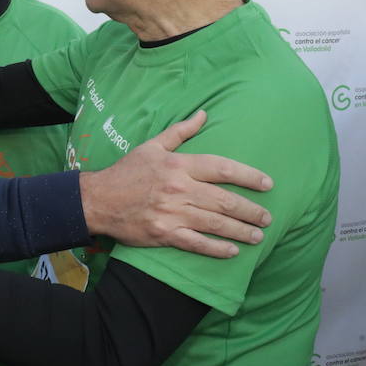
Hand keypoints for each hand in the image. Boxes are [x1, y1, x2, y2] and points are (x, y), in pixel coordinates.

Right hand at [79, 110, 272, 258]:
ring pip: (215, 223)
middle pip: (224, 200)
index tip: (267, 184)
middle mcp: (178, 189)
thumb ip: (181, 131)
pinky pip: (196, 244)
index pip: (222, 168)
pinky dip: (216, 249)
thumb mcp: (152, 145)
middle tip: (267, 218)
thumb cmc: (127, 171)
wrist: (98, 200)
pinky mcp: (164, 234)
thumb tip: (204, 113)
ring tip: (258, 236)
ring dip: (240, 231)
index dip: (248, 176)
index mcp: (178, 165)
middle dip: (250, 210)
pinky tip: (232, 252)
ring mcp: (172, 213)